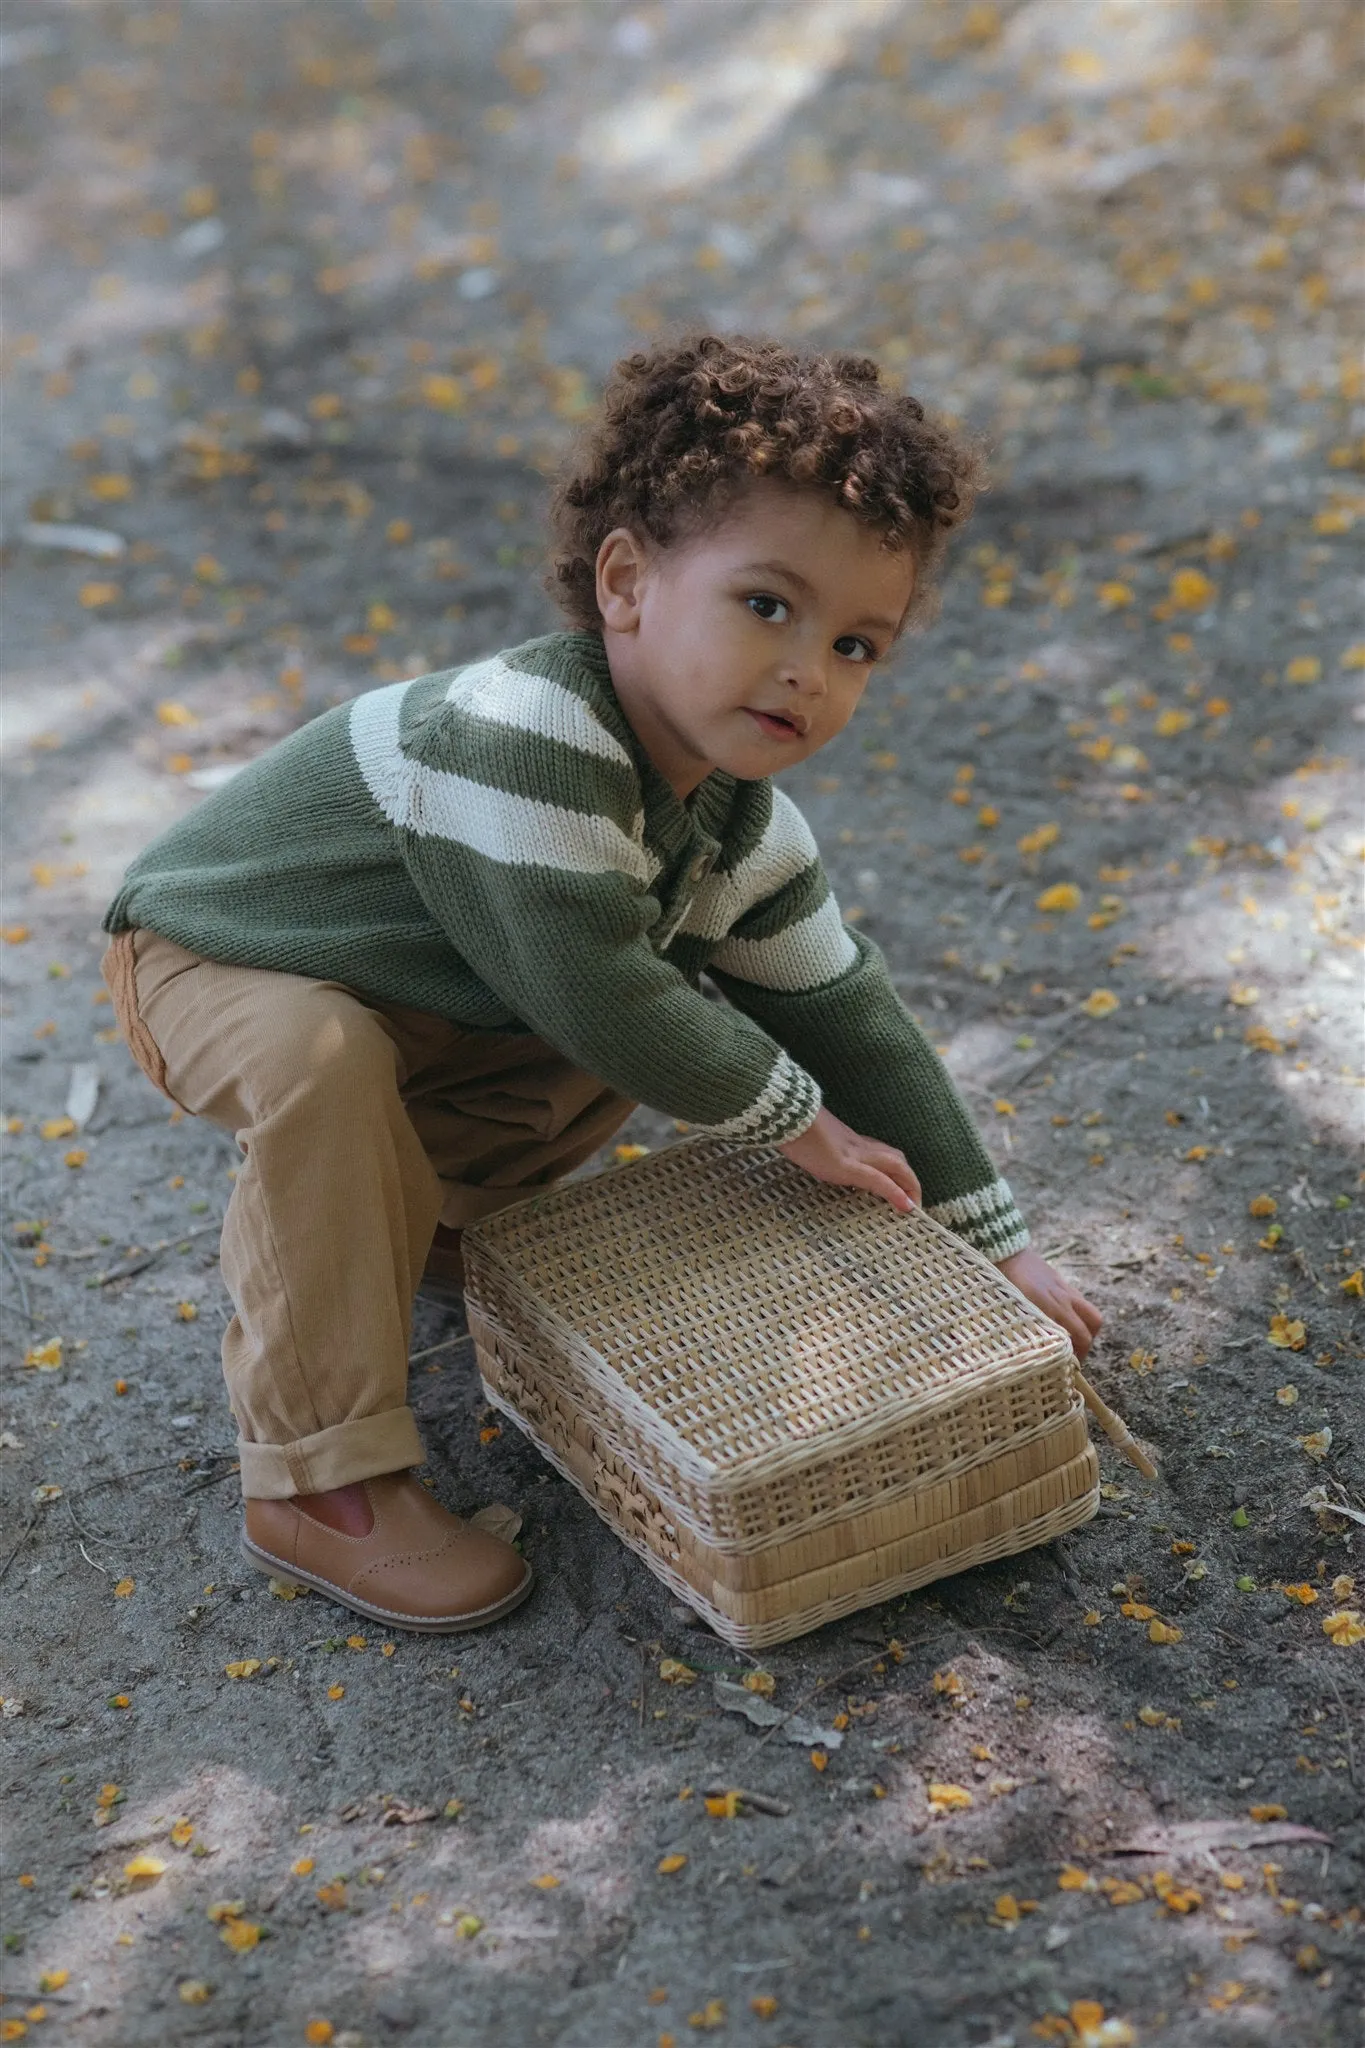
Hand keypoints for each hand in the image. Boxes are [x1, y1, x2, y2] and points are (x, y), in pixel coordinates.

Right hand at [777, 1107, 920, 1214]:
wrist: (783, 1114)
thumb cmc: (789, 1125)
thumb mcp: (804, 1140)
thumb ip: (814, 1147)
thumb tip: (807, 1152)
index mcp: (847, 1140)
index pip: (878, 1152)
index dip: (892, 1168)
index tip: (898, 1185)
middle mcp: (856, 1145)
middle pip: (895, 1158)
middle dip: (909, 1179)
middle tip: (915, 1200)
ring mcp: (853, 1154)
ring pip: (896, 1165)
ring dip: (910, 1185)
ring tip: (915, 1205)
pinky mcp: (846, 1166)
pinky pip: (878, 1180)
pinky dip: (895, 1193)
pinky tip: (907, 1206)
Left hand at [997, 1248, 1101, 1360]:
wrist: (1007, 1252)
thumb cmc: (1002, 1283)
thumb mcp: (1009, 1309)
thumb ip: (1024, 1328)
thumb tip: (1030, 1351)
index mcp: (1046, 1308)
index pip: (1072, 1338)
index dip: (1073, 1356)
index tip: (1065, 1368)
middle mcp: (1061, 1301)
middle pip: (1088, 1330)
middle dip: (1084, 1349)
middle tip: (1072, 1361)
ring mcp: (1066, 1292)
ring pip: (1093, 1317)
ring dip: (1088, 1333)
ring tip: (1075, 1343)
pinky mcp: (1066, 1285)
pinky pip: (1084, 1305)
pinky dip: (1082, 1318)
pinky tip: (1068, 1324)